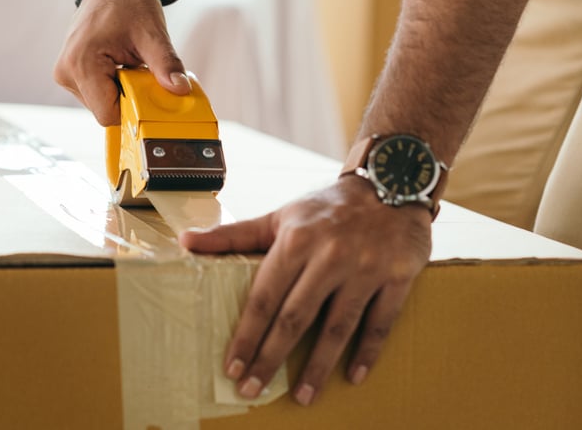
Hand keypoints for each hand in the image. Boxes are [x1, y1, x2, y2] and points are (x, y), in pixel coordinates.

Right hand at [53, 0, 190, 124]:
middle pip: (105, 109)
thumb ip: (166, 65)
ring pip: (101, 102)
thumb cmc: (129, 0)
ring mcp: (66, 72)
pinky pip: (97, 91)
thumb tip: (180, 90)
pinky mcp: (71, 71)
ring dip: (122, 90)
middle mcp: (66, 72)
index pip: (108, 114)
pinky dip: (114, 83)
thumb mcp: (152, 34)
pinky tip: (122, 62)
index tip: (150, 93)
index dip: (133, 109)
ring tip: (130, 61)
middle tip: (142, 70)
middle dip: (129, 96)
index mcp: (81, 64)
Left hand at [179, 176, 431, 405]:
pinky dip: (367, 352)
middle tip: (253, 389)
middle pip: (295, 317)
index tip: (231, 366)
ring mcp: (365, 268)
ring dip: (318, 366)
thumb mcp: (280, 216)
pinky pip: (379, 323)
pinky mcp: (396, 277)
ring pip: (337, 326)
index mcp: (296, 240)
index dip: (247, 335)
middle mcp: (329, 255)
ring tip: (303, 396)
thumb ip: (234, 234)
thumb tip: (185, 240)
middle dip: (271, 358)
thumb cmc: (326, 208)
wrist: (389, 183)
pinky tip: (353, 375)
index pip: (264, 297)